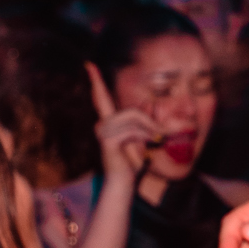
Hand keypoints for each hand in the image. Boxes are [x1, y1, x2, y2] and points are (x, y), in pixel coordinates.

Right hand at [89, 63, 158, 182]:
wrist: (124, 182)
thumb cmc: (132, 162)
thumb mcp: (143, 138)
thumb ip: (146, 122)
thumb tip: (152, 105)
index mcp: (109, 121)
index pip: (101, 97)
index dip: (96, 81)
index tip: (89, 64)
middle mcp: (102, 124)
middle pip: (131, 111)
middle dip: (149, 123)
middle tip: (159, 136)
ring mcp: (102, 132)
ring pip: (134, 120)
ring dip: (148, 132)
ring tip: (151, 143)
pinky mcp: (107, 140)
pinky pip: (132, 131)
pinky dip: (143, 138)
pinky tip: (143, 147)